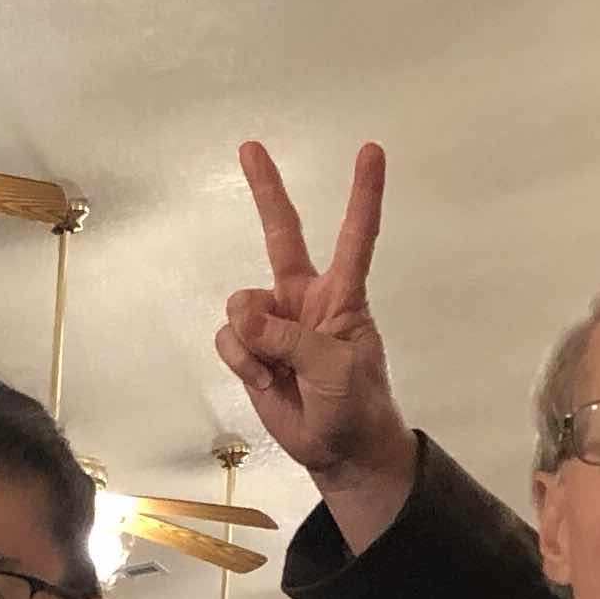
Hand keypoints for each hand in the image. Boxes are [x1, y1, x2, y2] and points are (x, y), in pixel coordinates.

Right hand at [217, 139, 413, 546]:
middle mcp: (304, 299)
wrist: (340, 451)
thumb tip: (246, 319)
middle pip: (281, 236)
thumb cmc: (355, 405)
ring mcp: (275, 323)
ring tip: (278, 373)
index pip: (355, 237)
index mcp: (342, 297)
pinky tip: (264, 381)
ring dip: (252, 343)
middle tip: (250, 147)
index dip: (362, 195)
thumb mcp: (337, 370)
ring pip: (241, 307)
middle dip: (266, 191)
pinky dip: (242, 362)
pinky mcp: (250, 350)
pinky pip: (229, 339)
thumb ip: (292, 339)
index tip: (370, 152)